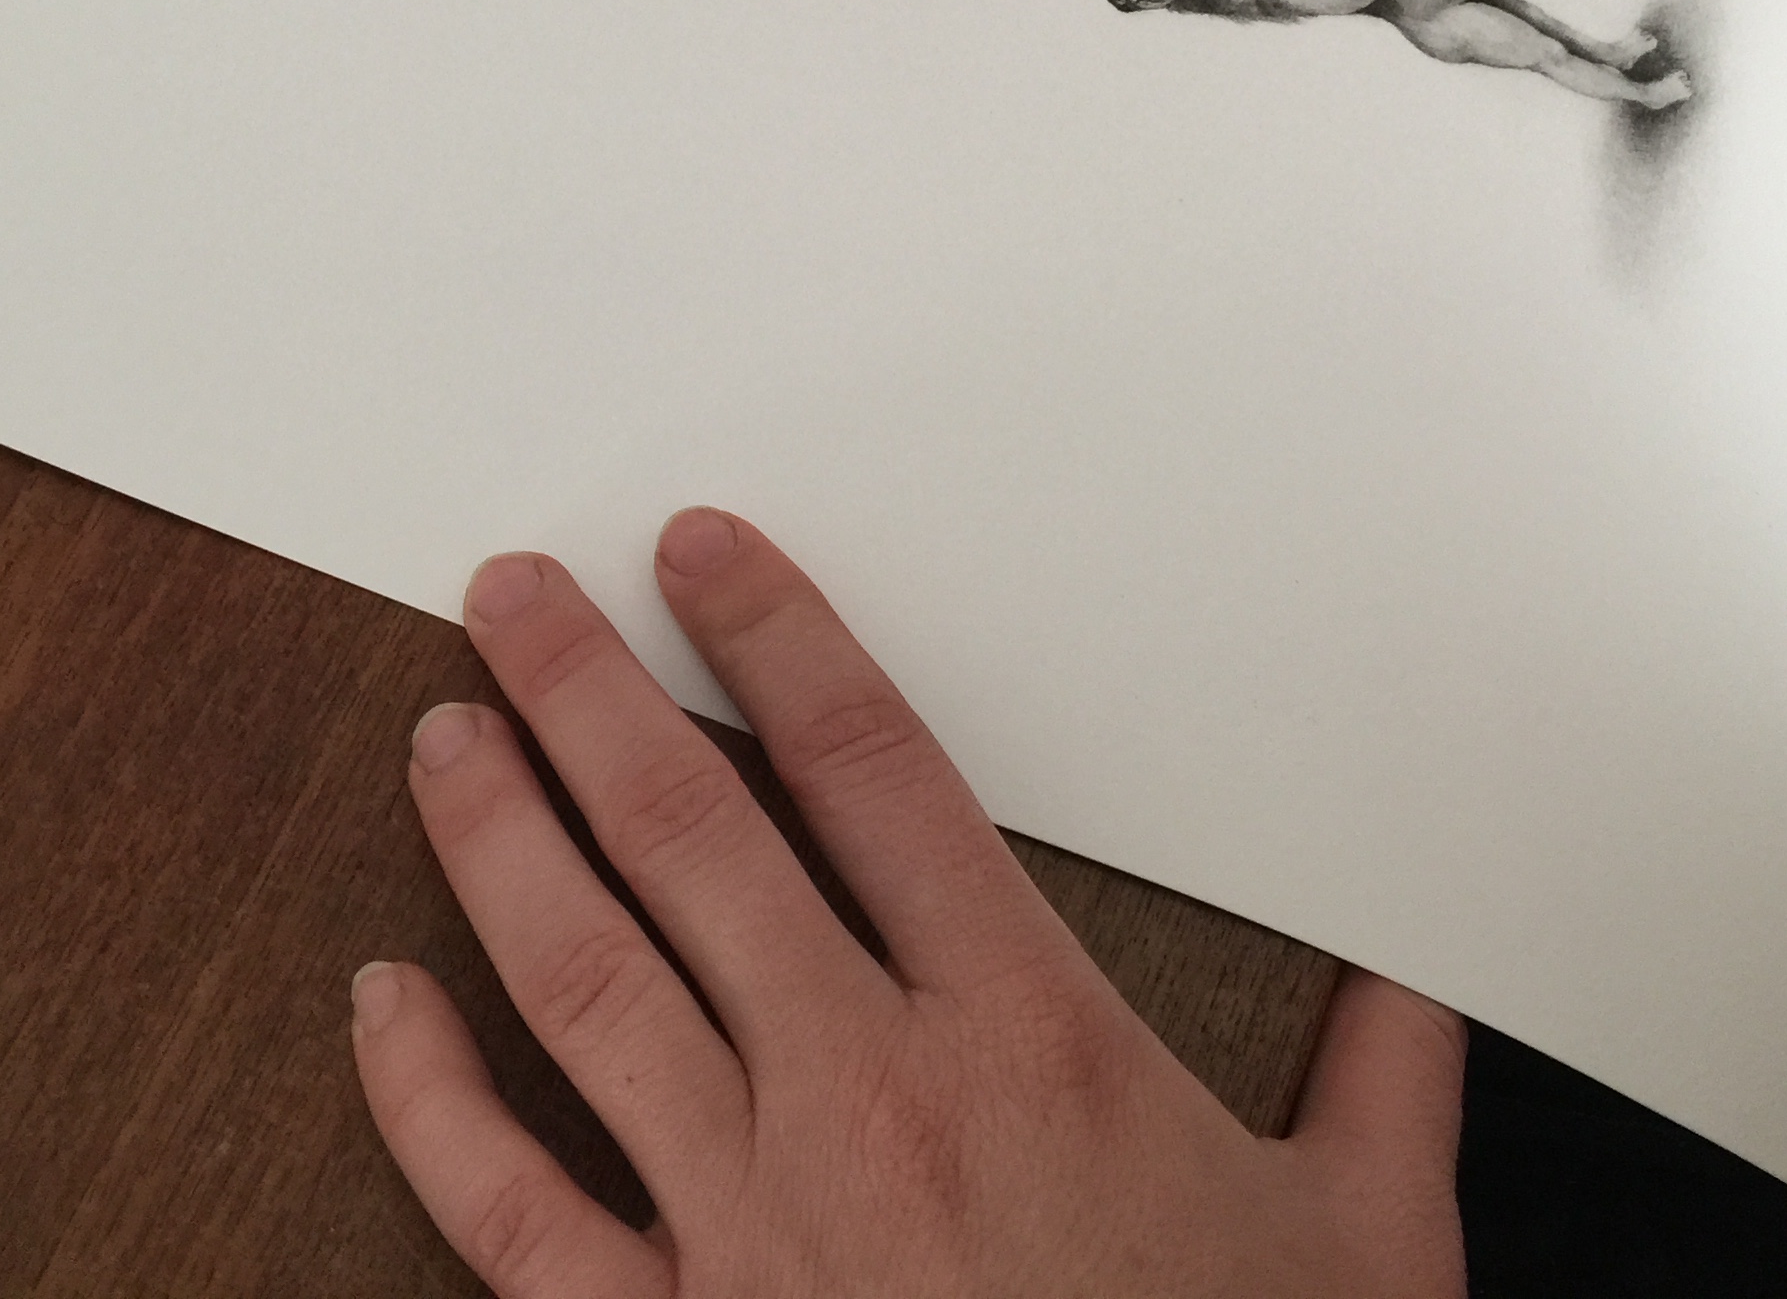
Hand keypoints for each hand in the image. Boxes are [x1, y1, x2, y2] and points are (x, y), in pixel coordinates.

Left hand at [351, 508, 1468, 1297]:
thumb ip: (1377, 1078)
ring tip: (445, 734)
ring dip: (495, 841)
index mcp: (1028, 1042)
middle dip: (584, 691)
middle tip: (514, 590)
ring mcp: (748, 1225)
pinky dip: (425, 1099)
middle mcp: (865, 1101)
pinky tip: (378, 1005)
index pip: (873, 769)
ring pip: (580, 980)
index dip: (777, 636)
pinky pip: (508, 1210)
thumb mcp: (1366, 1242)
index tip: (705, 556)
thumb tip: (1408, 981)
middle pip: (690, 836)